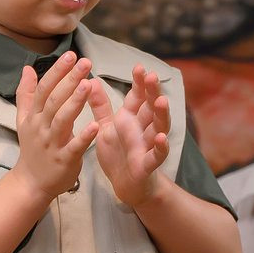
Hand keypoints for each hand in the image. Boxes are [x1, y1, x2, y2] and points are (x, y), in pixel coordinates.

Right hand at [13, 51, 97, 201]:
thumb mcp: (24, 120)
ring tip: (88, 84)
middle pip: (54, 100)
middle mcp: (41, 127)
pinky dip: (84, 136)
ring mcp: (52, 144)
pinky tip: (95, 124)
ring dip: (75, 102)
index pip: (44, 89)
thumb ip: (26, 94)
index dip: (57, 71)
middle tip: (85, 62)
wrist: (31, 183)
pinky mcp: (64, 160)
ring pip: (62, 120)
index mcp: (34, 116)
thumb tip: (27, 68)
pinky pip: (74, 147)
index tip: (71, 54)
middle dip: (69, 80)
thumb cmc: (32, 149)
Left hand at [89, 64, 169, 206]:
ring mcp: (147, 146)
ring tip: (161, 101)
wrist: (124, 184)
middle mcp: (142, 129)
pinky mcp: (147, 164)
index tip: (139, 67)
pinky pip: (156, 155)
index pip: (137, 97)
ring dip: (161, 114)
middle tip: (152, 76)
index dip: (139, 83)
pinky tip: (161, 138)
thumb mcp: (106, 127)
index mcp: (130, 119)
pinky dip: (161, 147)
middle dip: (152, 92)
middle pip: (150, 107)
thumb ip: (100, 106)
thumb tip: (92, 81)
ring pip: (158, 127)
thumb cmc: (118, 153)